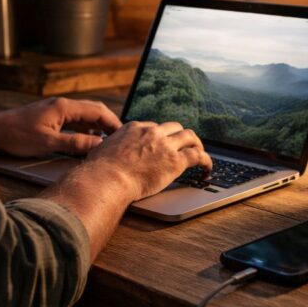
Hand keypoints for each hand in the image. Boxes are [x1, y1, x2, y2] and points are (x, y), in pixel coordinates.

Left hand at [0, 97, 121, 156]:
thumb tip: (99, 145)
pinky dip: (84, 128)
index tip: (123, 136)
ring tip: (107, 141)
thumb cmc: (18, 136)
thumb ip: (75, 144)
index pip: (97, 111)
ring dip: (96, 126)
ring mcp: (56, 109)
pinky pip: (74, 119)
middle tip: (120, 138)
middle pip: (93, 110)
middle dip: (108, 123)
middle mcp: (62, 104)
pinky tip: (87, 140)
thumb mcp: (49, 143)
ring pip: (84, 115)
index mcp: (64, 107)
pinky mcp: (50, 116)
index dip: (113, 123)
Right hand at [84, 121, 212, 200]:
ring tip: (200, 152)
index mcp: (135, 128)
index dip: (161, 136)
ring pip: (190, 136)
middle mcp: (152, 132)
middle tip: (184, 146)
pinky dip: (206, 160)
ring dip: (196, 144)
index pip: (155, 127)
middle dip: (180, 136)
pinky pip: (197, 156)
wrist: (107, 179)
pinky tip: (208, 168)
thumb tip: (105, 154)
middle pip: (174, 128)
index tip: (163, 144)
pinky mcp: (175, 161)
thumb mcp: (102, 150)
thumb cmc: (100, 171)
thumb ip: (111, 148)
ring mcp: (165, 145)